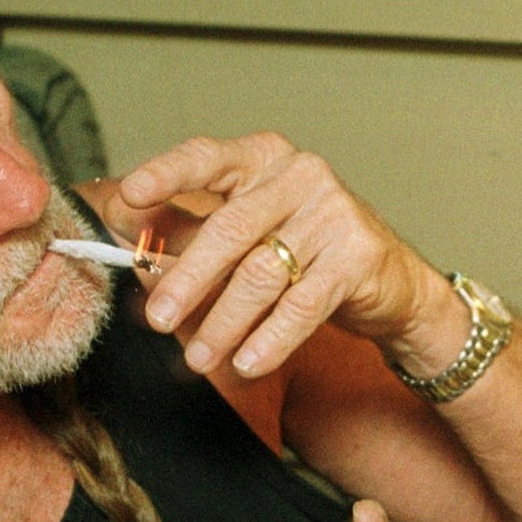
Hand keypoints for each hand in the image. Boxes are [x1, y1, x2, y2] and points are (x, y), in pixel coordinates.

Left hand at [103, 134, 450, 379]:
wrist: (392, 284)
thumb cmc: (308, 254)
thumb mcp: (251, 235)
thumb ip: (196, 237)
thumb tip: (137, 257)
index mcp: (263, 158)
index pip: (207, 158)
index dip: (166, 175)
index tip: (129, 198)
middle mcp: (300, 175)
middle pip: (231, 228)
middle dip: (189, 279)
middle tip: (159, 318)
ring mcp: (334, 213)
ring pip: (263, 273)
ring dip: (225, 322)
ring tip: (200, 358)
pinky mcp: (358, 256)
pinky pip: (302, 305)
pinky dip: (271, 339)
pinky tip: (247, 363)